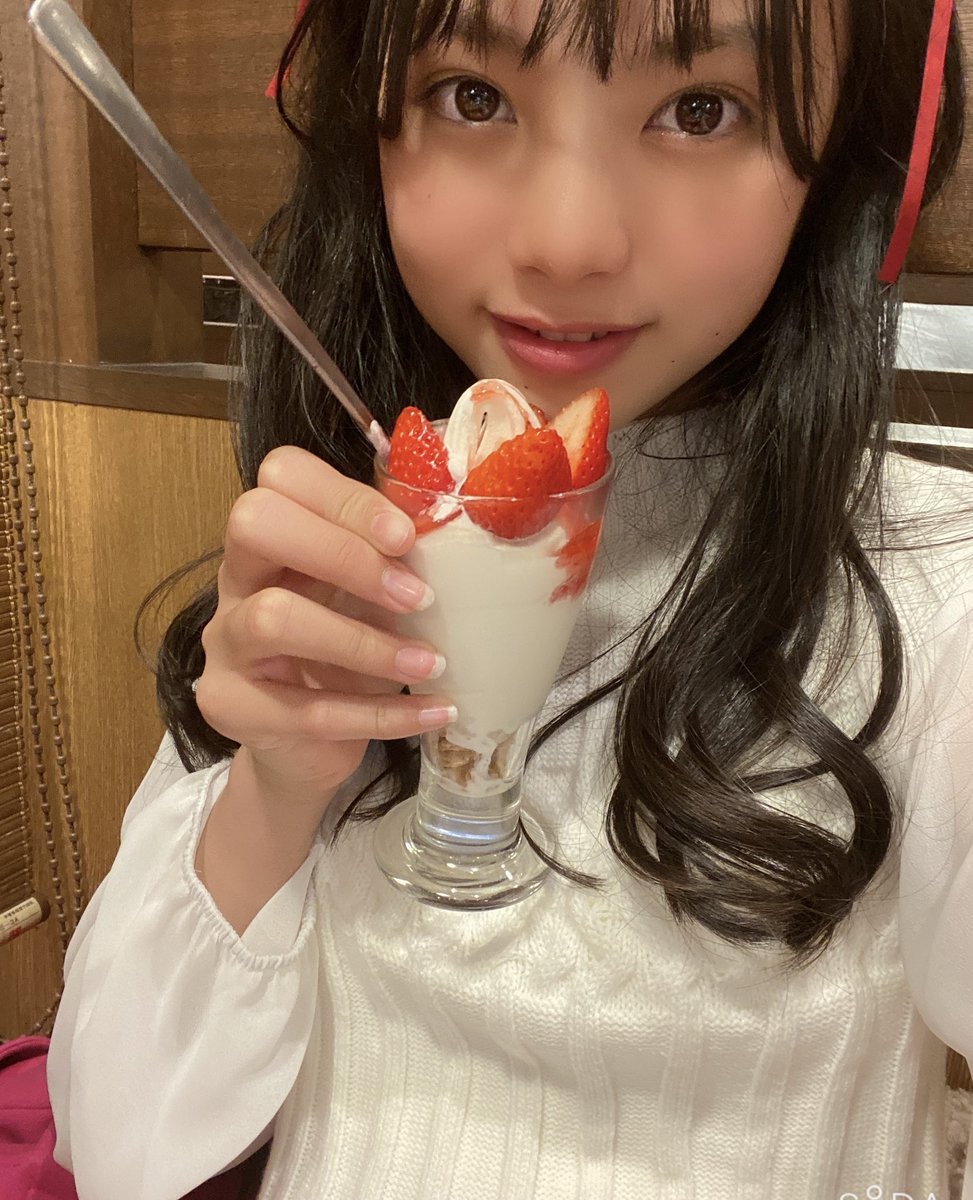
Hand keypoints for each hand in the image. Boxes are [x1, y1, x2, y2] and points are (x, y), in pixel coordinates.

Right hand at [195, 445, 452, 808]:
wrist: (308, 748)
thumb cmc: (346, 658)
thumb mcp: (371, 601)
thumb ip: (394, 562)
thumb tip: (455, 530)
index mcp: (274, 538)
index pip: (282, 475)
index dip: (346, 497)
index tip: (407, 538)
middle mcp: (237, 580)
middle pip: (255, 523)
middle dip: (343, 553)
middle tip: (416, 596)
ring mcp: (226, 646)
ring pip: (274, 618)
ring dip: (366, 643)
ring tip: (432, 663)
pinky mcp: (233, 709)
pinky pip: (308, 711)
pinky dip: (384, 714)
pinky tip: (437, 711)